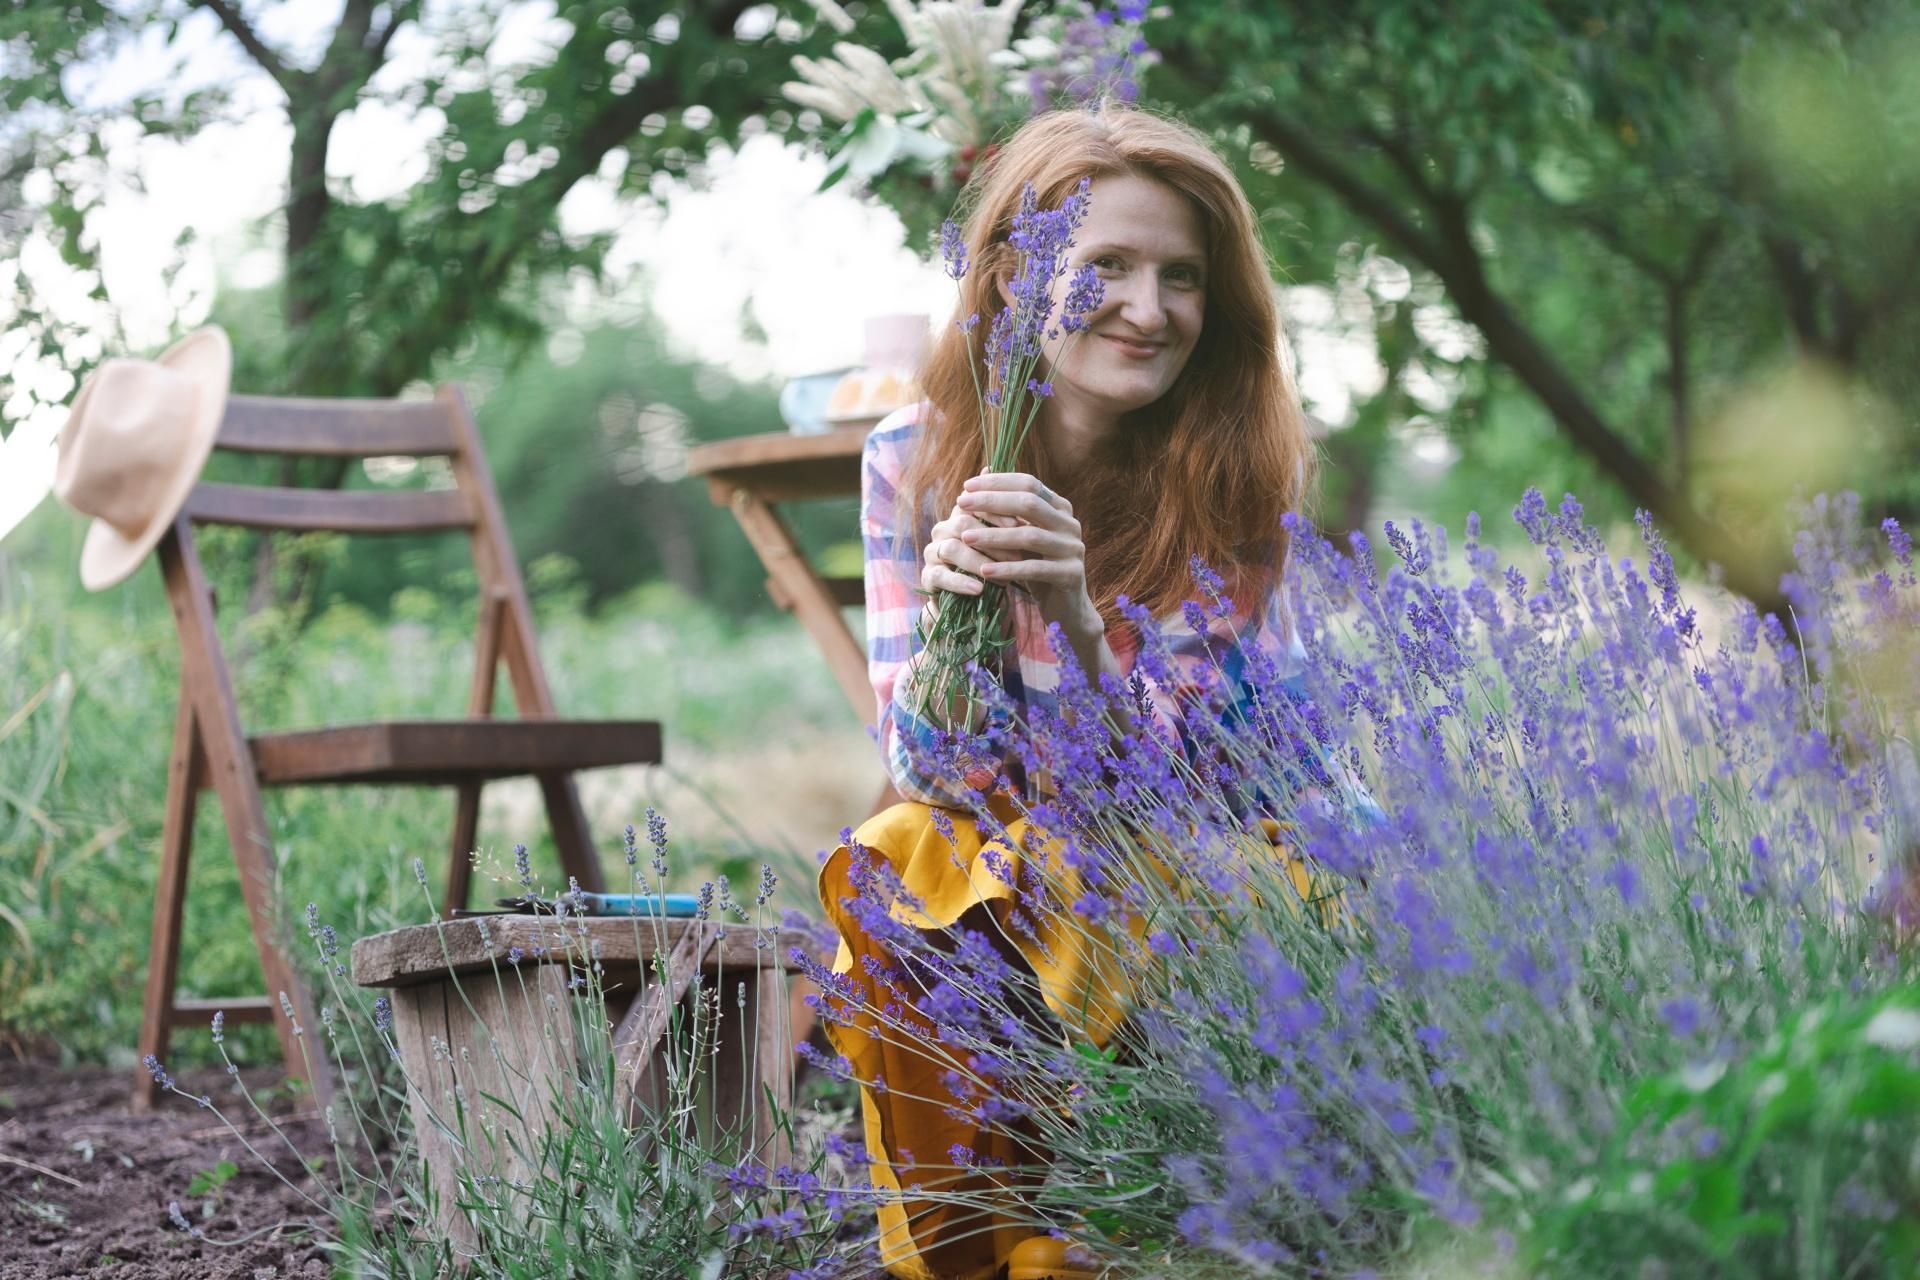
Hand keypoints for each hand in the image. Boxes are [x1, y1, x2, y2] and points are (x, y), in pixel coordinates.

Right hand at [919, 498, 1016, 607]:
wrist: (969, 603)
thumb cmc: (993, 567)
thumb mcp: (1005, 547)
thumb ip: (1013, 527)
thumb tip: (1034, 506)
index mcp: (960, 515)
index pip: (974, 504)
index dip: (996, 512)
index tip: (1019, 524)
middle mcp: (943, 529)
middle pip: (962, 524)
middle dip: (992, 540)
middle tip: (1017, 556)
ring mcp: (932, 552)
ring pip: (951, 548)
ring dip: (979, 562)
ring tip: (1003, 578)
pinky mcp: (927, 576)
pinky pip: (940, 575)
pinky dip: (960, 582)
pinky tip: (978, 590)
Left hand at [953, 471, 1101, 642]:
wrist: (1065, 607)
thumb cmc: (1037, 566)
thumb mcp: (1021, 535)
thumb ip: (1008, 508)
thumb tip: (984, 469)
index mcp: (1060, 508)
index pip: (1029, 483)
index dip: (997, 482)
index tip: (966, 487)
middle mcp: (1070, 524)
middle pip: (1029, 503)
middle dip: (991, 501)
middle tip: (960, 504)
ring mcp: (1073, 549)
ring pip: (1030, 536)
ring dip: (994, 536)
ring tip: (965, 537)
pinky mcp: (1071, 575)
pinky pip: (1034, 569)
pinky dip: (1007, 569)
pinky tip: (984, 570)